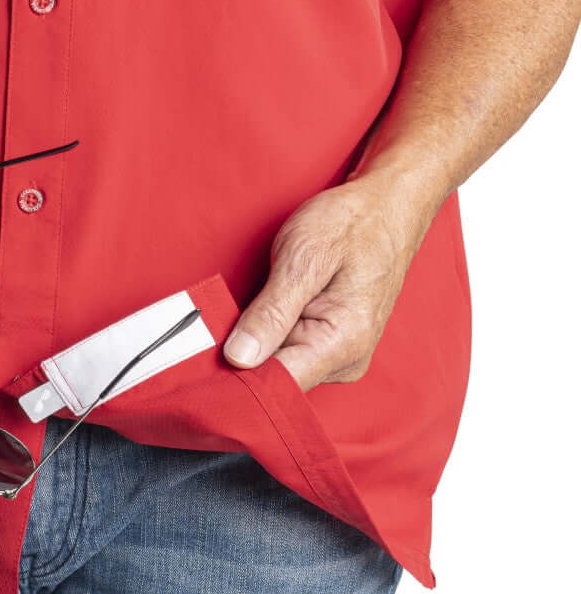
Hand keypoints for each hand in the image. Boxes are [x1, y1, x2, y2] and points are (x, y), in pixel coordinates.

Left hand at [222, 177, 434, 391]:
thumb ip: (271, 313)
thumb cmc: (351, 224)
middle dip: (242, 356)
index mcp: (342, 344)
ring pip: (277, 366)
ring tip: (246, 308)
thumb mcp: (303, 258)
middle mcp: (344, 361)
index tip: (204, 359)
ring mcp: (339, 357)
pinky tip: (261, 312)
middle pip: (275, 379)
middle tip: (215, 323)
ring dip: (254, 343)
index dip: (236, 376)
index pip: (277, 386)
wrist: (387, 207)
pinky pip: (287, 353)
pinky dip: (267, 335)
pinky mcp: (330, 346)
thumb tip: (239, 358)